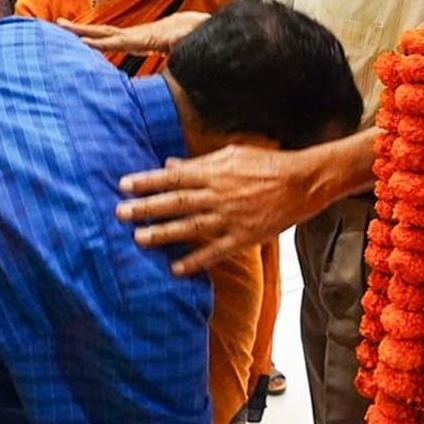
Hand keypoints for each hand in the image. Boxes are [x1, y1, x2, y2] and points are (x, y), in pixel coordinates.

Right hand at [59, 11, 208, 54]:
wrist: (192, 25)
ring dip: (83, 31)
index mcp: (144, 38)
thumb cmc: (190, 34)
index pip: (118, 41)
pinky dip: (95, 39)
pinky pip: (111, 40)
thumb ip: (180, 42)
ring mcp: (133, 37)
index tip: (82, 42)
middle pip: (104, 32)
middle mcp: (135, 35)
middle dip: (82, 30)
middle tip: (59, 24)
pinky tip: (83, 42)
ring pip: (104, 33)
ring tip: (61, 26)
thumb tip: (174, 42)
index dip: (101, 43)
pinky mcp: (134, 41)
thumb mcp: (187, 39)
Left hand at [117, 144, 314, 274]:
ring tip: (139, 239)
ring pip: (190, 227)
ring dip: (163, 233)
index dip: (147, 181)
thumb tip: (170, 165)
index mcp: (214, 172)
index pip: (173, 177)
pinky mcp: (243, 237)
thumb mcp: (233, 154)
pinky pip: (215, 251)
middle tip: (121, 212)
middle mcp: (217, 194)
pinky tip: (176, 268)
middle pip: (175, 202)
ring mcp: (230, 217)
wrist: (302, 182)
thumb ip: (200, 161)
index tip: (123, 185)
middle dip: (146, 207)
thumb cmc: (267, 164)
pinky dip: (195, 261)